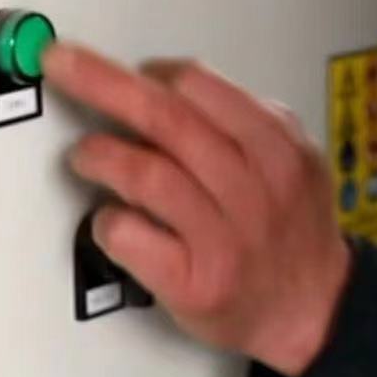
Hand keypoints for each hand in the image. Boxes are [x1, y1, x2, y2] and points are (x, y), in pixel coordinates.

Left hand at [42, 41, 353, 376]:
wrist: (312, 310)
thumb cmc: (291, 232)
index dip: (151, 73)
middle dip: (101, 84)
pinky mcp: (194, 284)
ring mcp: (224, 239)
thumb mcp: (295, 159)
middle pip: (165, 118)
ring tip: (85, 154)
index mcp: (278, 148)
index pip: (200, 86)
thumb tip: (168, 84)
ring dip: (100, 154)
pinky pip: (132, 237)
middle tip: (63, 65)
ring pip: (146, 175)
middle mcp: (253, 190)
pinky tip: (109, 220)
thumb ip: (243, 120)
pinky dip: (108, 221)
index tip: (127, 71)